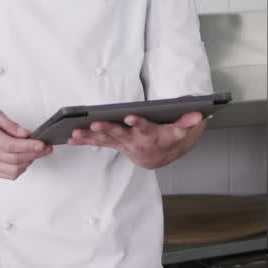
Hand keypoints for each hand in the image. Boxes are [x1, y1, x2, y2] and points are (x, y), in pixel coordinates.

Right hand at [0, 110, 50, 179]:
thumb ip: (10, 124)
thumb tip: (26, 134)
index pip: (10, 146)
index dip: (29, 146)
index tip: (43, 144)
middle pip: (15, 159)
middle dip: (35, 155)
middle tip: (46, 148)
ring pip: (14, 170)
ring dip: (28, 162)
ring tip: (34, 152)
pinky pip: (9, 175)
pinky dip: (20, 169)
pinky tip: (23, 159)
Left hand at [65, 111, 204, 168]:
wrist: (162, 156)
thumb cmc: (171, 137)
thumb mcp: (184, 130)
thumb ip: (189, 120)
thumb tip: (196, 111)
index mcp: (152, 134)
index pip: (145, 127)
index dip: (138, 123)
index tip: (130, 117)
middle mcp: (136, 141)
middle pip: (120, 134)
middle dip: (107, 129)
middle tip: (95, 124)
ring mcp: (123, 143)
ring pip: (105, 140)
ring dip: (89, 137)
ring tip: (75, 132)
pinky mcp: (115, 144)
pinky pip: (98, 142)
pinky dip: (84, 140)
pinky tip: (71, 136)